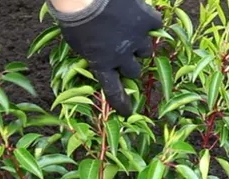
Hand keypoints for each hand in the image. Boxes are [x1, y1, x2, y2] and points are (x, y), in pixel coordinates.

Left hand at [48, 0, 162, 116]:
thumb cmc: (74, 15)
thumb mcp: (76, 42)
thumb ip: (90, 53)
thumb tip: (98, 57)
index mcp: (101, 63)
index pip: (113, 90)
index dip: (121, 103)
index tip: (128, 113)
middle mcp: (121, 56)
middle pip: (134, 71)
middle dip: (130, 64)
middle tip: (126, 53)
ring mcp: (136, 38)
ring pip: (145, 50)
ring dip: (139, 44)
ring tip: (130, 31)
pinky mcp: (147, 20)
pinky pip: (154, 26)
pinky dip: (149, 22)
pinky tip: (140, 15)